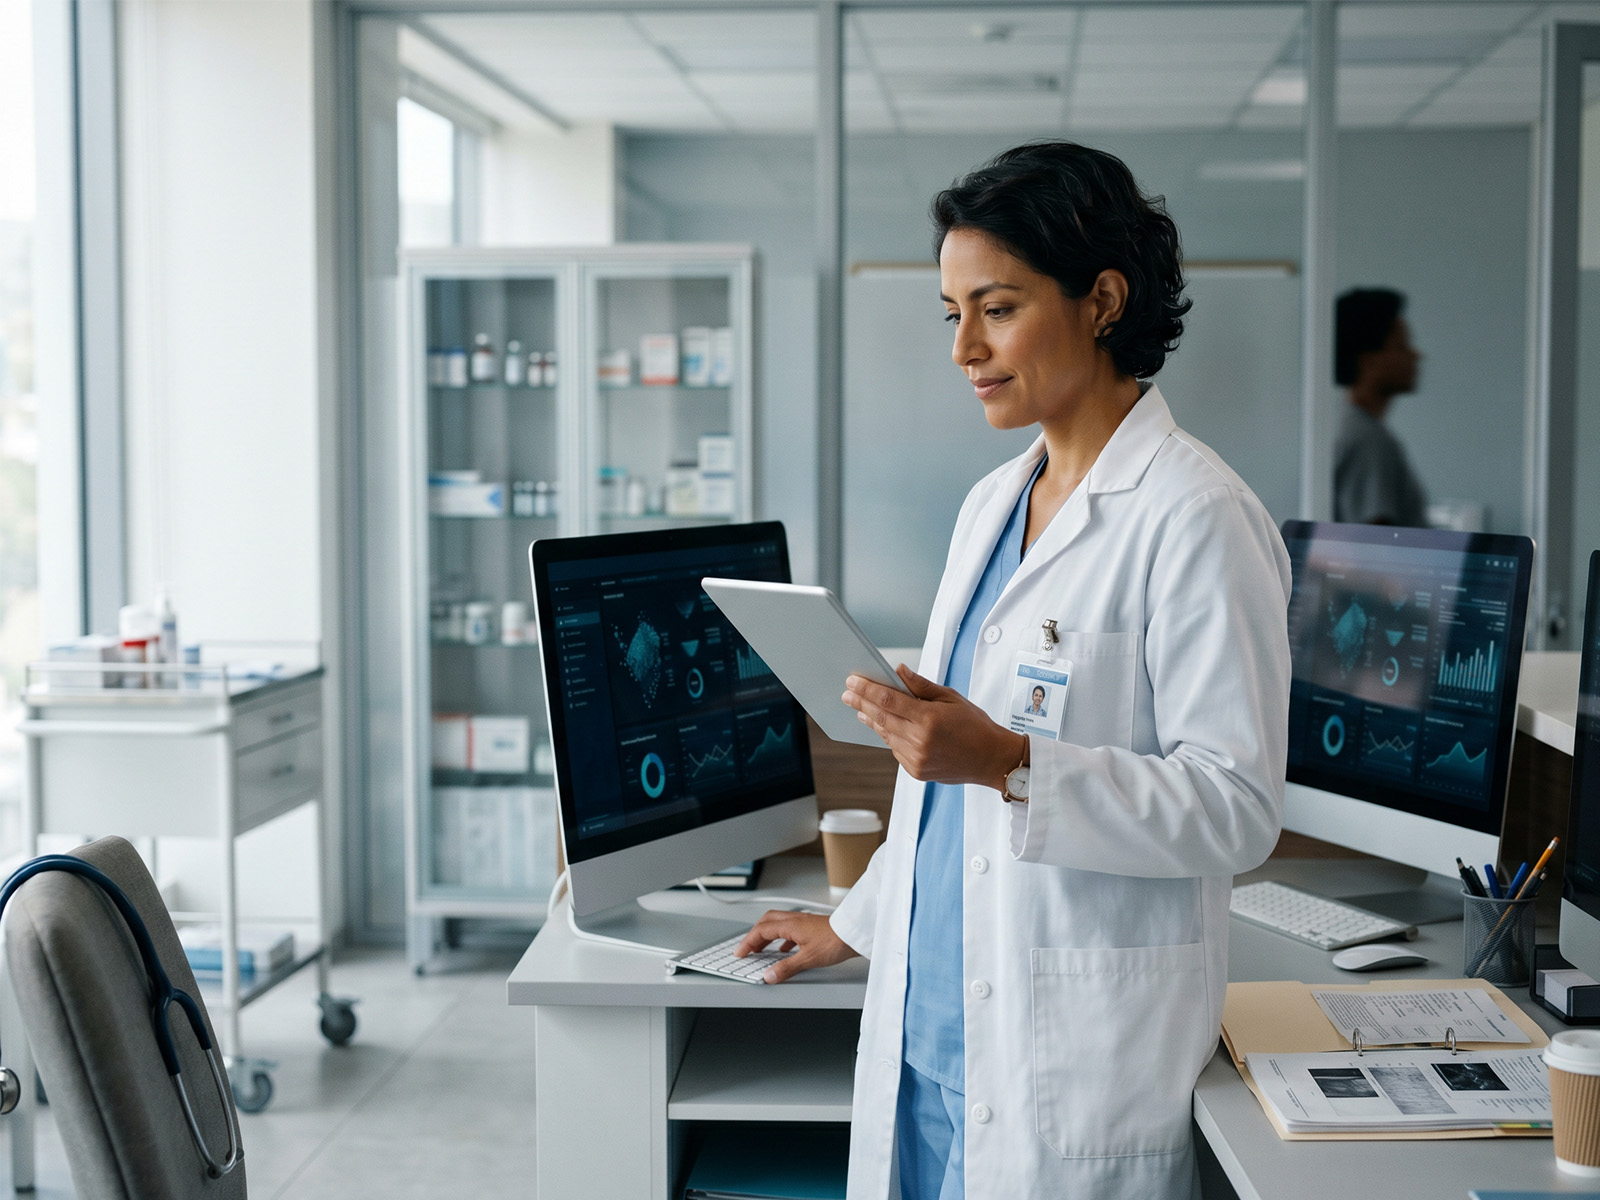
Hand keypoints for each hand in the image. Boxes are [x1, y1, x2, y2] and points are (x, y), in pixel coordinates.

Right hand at [733, 910, 857, 983]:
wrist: (855, 933)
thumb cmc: (836, 941)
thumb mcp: (808, 959)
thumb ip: (786, 968)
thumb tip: (770, 976)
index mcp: (790, 925)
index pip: (761, 931)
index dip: (748, 943)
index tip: (740, 953)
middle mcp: (795, 920)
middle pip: (766, 922)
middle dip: (754, 935)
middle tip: (748, 949)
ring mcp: (803, 922)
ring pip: (777, 924)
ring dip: (766, 936)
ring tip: (762, 950)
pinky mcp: (811, 927)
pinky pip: (789, 930)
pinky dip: (781, 938)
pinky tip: (785, 949)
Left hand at [844, 664, 1023, 786]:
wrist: (991, 759)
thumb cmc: (975, 726)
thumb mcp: (951, 698)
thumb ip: (921, 686)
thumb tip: (899, 671)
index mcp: (928, 719)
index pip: (888, 700)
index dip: (867, 689)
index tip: (853, 681)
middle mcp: (919, 741)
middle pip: (881, 717)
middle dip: (861, 703)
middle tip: (847, 694)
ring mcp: (916, 759)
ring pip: (886, 735)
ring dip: (872, 720)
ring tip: (860, 709)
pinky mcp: (916, 771)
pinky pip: (895, 749)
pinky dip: (889, 736)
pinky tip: (885, 726)